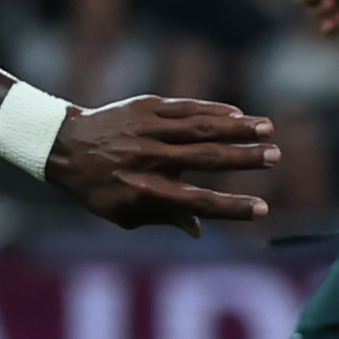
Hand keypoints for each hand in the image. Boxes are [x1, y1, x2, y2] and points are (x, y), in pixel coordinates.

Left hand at [45, 97, 281, 234]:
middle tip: (275, 156)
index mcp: (144, 191)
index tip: (261, 209)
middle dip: (243, 158)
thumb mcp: (123, 213)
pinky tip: (238, 113)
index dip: (230, 207)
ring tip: (268, 128)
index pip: (196, 203)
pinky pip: (185, 108)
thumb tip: (200, 231)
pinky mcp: (145, 108)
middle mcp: (148, 160)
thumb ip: (164, 218)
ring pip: (199, 128)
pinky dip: (213, 110)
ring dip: (237, 127)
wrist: (64, 145)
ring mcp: (147, 131)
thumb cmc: (98, 187)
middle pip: (204, 159)